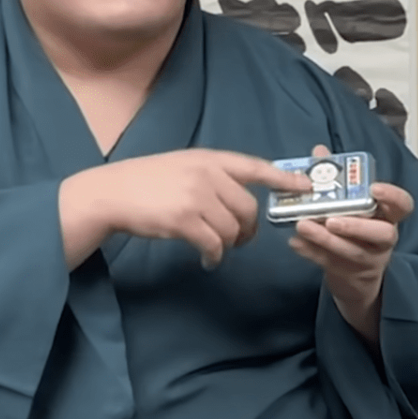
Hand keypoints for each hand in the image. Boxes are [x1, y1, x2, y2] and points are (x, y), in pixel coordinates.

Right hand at [61, 149, 310, 268]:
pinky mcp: (184, 220)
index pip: (255, 166)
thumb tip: (239, 199)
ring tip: (215, 248)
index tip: (306, 186)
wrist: (111, 194)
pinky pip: (214, 244)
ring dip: (228, 244)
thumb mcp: (181, 166)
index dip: (283, 178)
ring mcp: (196, 196)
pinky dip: (214, 256)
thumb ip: (210, 176)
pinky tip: (206, 259)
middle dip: (248, 228)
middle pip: (248, 207)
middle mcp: (207, 174)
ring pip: (232, 229)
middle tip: (241, 240)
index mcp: (208, 158)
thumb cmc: (145, 181)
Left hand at [288, 145, 413, 339]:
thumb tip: (319, 151)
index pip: (403, 205)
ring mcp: (368, 258)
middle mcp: (383, 238)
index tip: (374, 189)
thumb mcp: (351, 204)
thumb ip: (337, 177)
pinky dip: (310, 253)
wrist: (354, 273)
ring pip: (352, 251)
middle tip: (331, 219)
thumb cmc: (354, 227)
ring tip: (302, 225)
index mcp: (388, 216)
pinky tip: (295, 242)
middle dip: (356, 226)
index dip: (393, 197)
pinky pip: (329, 264)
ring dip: (325, 239)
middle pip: (383, 234)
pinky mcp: (347, 273)